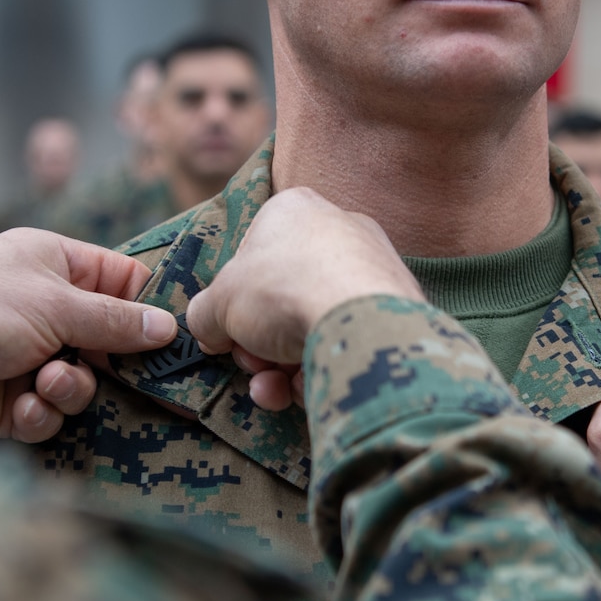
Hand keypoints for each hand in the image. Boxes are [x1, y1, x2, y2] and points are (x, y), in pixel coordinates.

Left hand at [0, 228, 176, 445]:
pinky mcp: (12, 402)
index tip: (175, 332)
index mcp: (55, 266)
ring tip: (47, 381)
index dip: (148, 306)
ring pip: (85, 382)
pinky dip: (43, 411)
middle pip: (111, 340)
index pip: (122, 281)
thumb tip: (170, 327)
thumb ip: (116, 320)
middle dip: (115, 360)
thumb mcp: (52, 303)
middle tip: (126, 370)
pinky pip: (52, 413)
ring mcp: (29, 357)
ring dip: (72, 387)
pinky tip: (23, 405)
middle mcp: (46, 311)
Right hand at [186, 187, 423, 409]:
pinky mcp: (395, 312)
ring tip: (270, 387)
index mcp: (294, 211)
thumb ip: (205, 314)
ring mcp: (372, 271)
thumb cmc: (283, 291)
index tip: (223, 332)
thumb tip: (209, 330)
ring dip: (280, 366)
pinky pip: (344, 342)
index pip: (251, 254)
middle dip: (257, 342)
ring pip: (311, 325)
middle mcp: (339, 232)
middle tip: (250, 362)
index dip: (231, 299)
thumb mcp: (220, 301)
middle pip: (281, 297)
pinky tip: (303, 390)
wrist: (359, 322)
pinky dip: (318, 369)